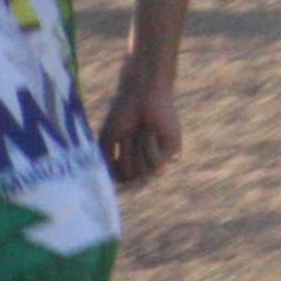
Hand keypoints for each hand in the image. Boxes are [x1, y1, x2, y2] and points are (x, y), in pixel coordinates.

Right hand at [97, 59, 181, 187]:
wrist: (141, 93)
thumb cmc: (122, 113)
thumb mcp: (108, 141)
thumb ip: (107, 164)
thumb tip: (113, 186)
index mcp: (130, 159)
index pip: (124, 181)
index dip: (119, 177)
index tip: (115, 159)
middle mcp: (145, 160)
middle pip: (131, 178)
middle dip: (127, 155)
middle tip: (130, 134)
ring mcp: (159, 155)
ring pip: (143, 172)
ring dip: (137, 150)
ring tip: (141, 130)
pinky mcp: (173, 149)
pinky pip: (157, 163)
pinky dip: (149, 146)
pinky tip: (152, 131)